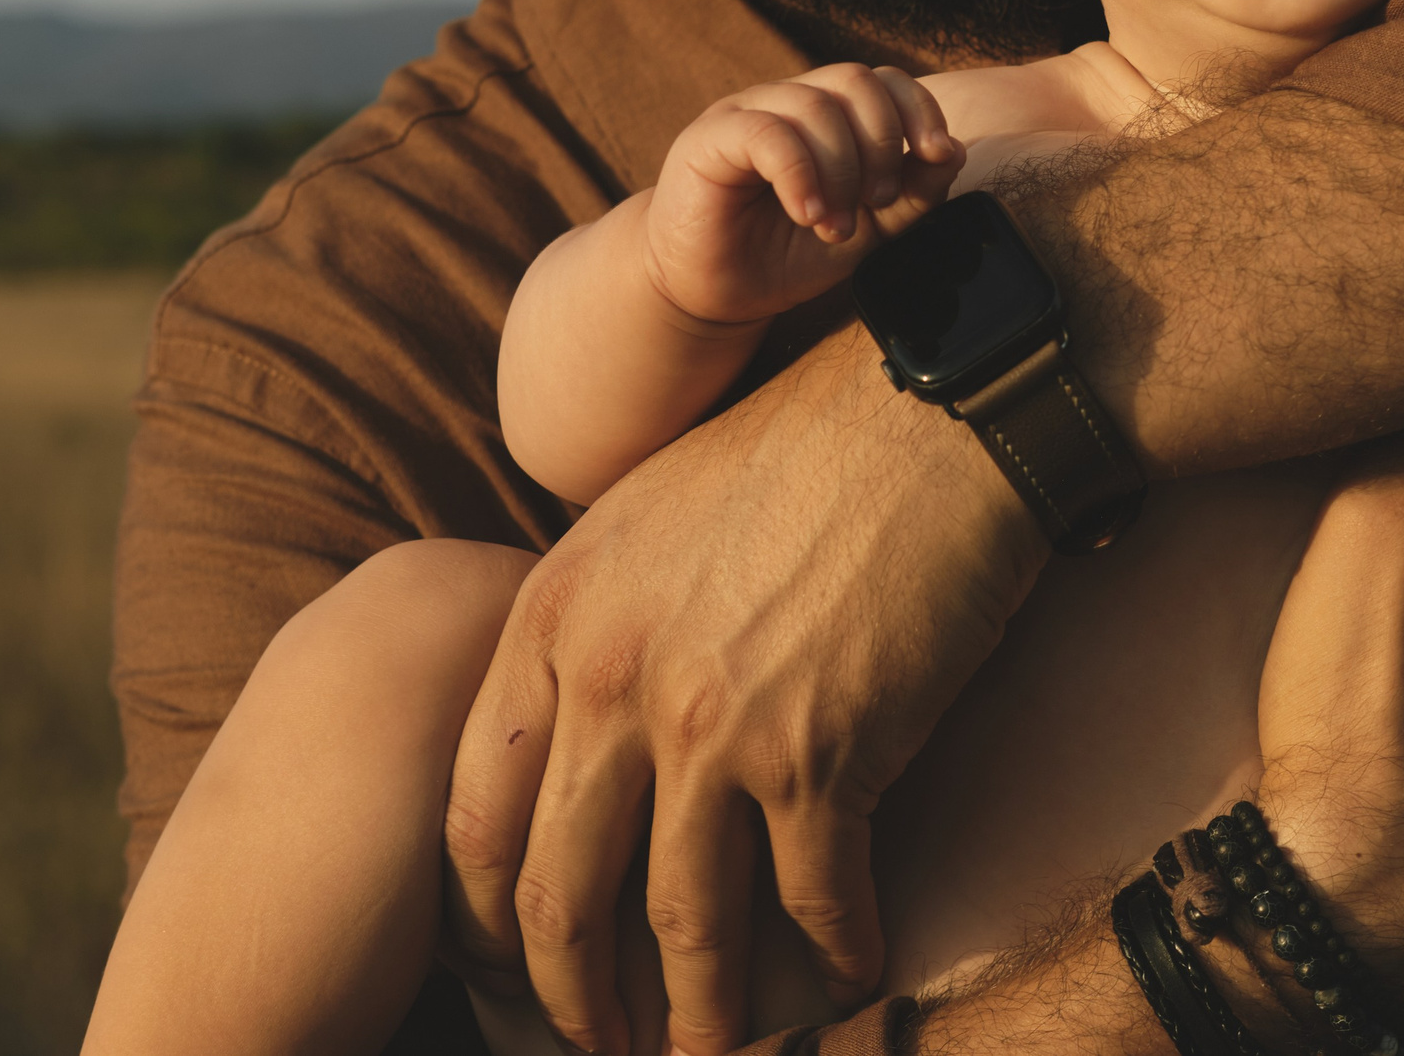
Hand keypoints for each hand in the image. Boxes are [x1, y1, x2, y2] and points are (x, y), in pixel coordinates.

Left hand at [444, 326, 1047, 1055]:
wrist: (929, 410)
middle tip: (596, 1050)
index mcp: (550, 619)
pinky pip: (814, 903)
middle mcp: (610, 683)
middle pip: (557, 894)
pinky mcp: (825, 756)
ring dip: (700, 1017)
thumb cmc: (799, 450)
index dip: (483, 919)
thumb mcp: (641, 514)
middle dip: (571, 1000)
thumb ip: (588, 622)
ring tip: (713, 1055)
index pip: (474, 812)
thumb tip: (575, 723)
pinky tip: (852, 972)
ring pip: (681, 925)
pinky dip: (834, 955)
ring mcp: (713, 725)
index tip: (507, 971)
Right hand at [645, 64, 960, 325]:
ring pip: (815, 105)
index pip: (885, 80)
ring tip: (836, 227)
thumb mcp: (867, 230)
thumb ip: (912, 194)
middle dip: (882, 142)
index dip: (920, 109)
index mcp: (829, 116)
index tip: (937, 156)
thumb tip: (953, 152)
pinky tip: (808, 215)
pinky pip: (767, 132)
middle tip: (878, 202)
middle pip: (856, 80)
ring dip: (841, 171)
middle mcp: (790, 102)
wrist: (713, 294)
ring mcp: (748, 112)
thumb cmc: (786, 256)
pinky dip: (800, 175)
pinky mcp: (710, 137)